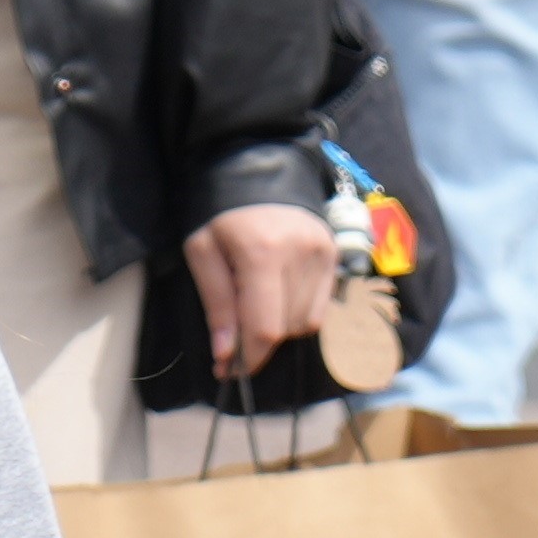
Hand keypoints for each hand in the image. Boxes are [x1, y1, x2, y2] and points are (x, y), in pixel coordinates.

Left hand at [183, 200, 335, 376]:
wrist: (258, 166)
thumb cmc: (219, 210)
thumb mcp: (201, 251)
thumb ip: (216, 303)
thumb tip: (225, 354)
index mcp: (263, 253)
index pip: (265, 327)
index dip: (248, 357)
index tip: (229, 370)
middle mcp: (302, 256)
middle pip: (287, 328)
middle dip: (258, 344)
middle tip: (233, 345)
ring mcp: (325, 255)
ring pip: (307, 322)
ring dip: (279, 329)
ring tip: (254, 311)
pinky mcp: (336, 255)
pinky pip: (321, 306)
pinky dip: (297, 314)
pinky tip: (276, 299)